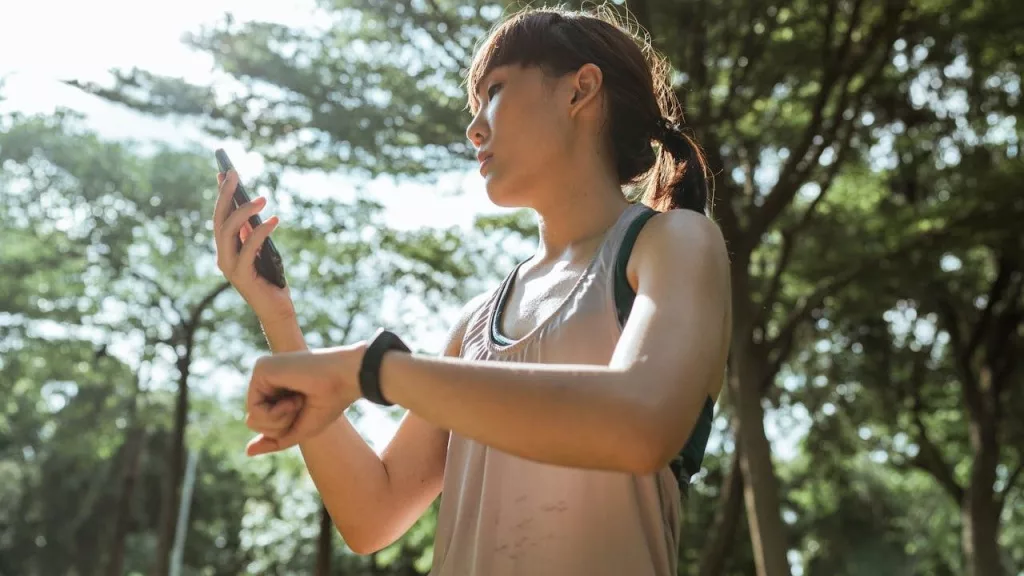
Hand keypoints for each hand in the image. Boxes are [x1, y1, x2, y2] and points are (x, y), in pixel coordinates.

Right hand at [213, 170, 295, 324]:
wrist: (276, 310)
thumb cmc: (271, 280)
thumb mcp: (262, 251)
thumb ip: (253, 234)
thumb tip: (252, 209)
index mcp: (226, 249)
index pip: (220, 216)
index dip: (221, 194)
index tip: (225, 172)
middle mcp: (222, 256)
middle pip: (219, 220)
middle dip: (226, 195)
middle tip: (235, 174)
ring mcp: (229, 266)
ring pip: (228, 231)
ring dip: (243, 211)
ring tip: (262, 198)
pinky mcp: (241, 276)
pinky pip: (249, 248)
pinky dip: (260, 232)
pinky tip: (274, 220)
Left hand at [244, 343, 365, 455]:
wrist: (346, 379)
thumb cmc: (329, 402)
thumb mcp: (300, 429)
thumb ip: (275, 439)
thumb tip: (247, 452)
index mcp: (275, 390)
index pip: (262, 424)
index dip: (284, 428)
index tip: (304, 410)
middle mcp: (265, 380)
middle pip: (253, 423)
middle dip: (280, 426)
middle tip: (301, 407)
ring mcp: (262, 372)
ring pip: (252, 419)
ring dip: (279, 420)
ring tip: (297, 402)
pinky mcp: (261, 369)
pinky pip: (255, 410)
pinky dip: (277, 413)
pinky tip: (293, 400)